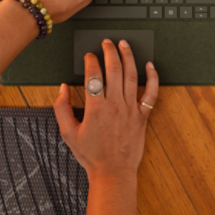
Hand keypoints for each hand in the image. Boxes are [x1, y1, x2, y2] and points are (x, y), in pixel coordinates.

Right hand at [54, 39, 158, 180]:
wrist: (113, 172)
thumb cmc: (92, 155)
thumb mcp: (68, 133)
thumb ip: (61, 108)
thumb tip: (62, 89)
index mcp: (96, 108)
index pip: (94, 75)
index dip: (91, 61)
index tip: (89, 56)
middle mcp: (115, 105)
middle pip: (114, 69)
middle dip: (109, 51)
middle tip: (106, 42)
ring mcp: (131, 109)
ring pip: (131, 76)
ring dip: (128, 57)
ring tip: (124, 45)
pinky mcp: (142, 116)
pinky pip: (151, 93)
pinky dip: (152, 77)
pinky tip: (149, 66)